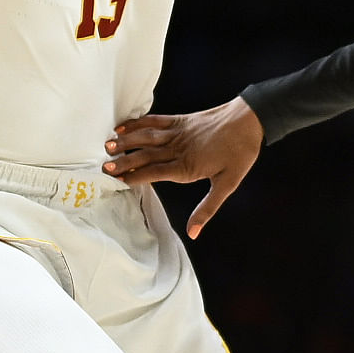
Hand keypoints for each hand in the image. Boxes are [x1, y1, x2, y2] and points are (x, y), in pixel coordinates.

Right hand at [105, 98, 264, 238]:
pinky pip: (155, 121)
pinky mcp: (180, 120)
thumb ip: (207, 208)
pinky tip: (123, 127)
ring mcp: (178, 132)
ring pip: (146, 137)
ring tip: (107, 146)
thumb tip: (194, 233)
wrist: (250, 119)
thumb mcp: (227, 184)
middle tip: (103, 167)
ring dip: (126, 141)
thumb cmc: (240, 153)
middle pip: (145, 155)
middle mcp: (179, 148)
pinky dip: (137, 123)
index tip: (115, 182)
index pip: (154, 173)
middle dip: (123, 161)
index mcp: (187, 166)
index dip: (133, 177)